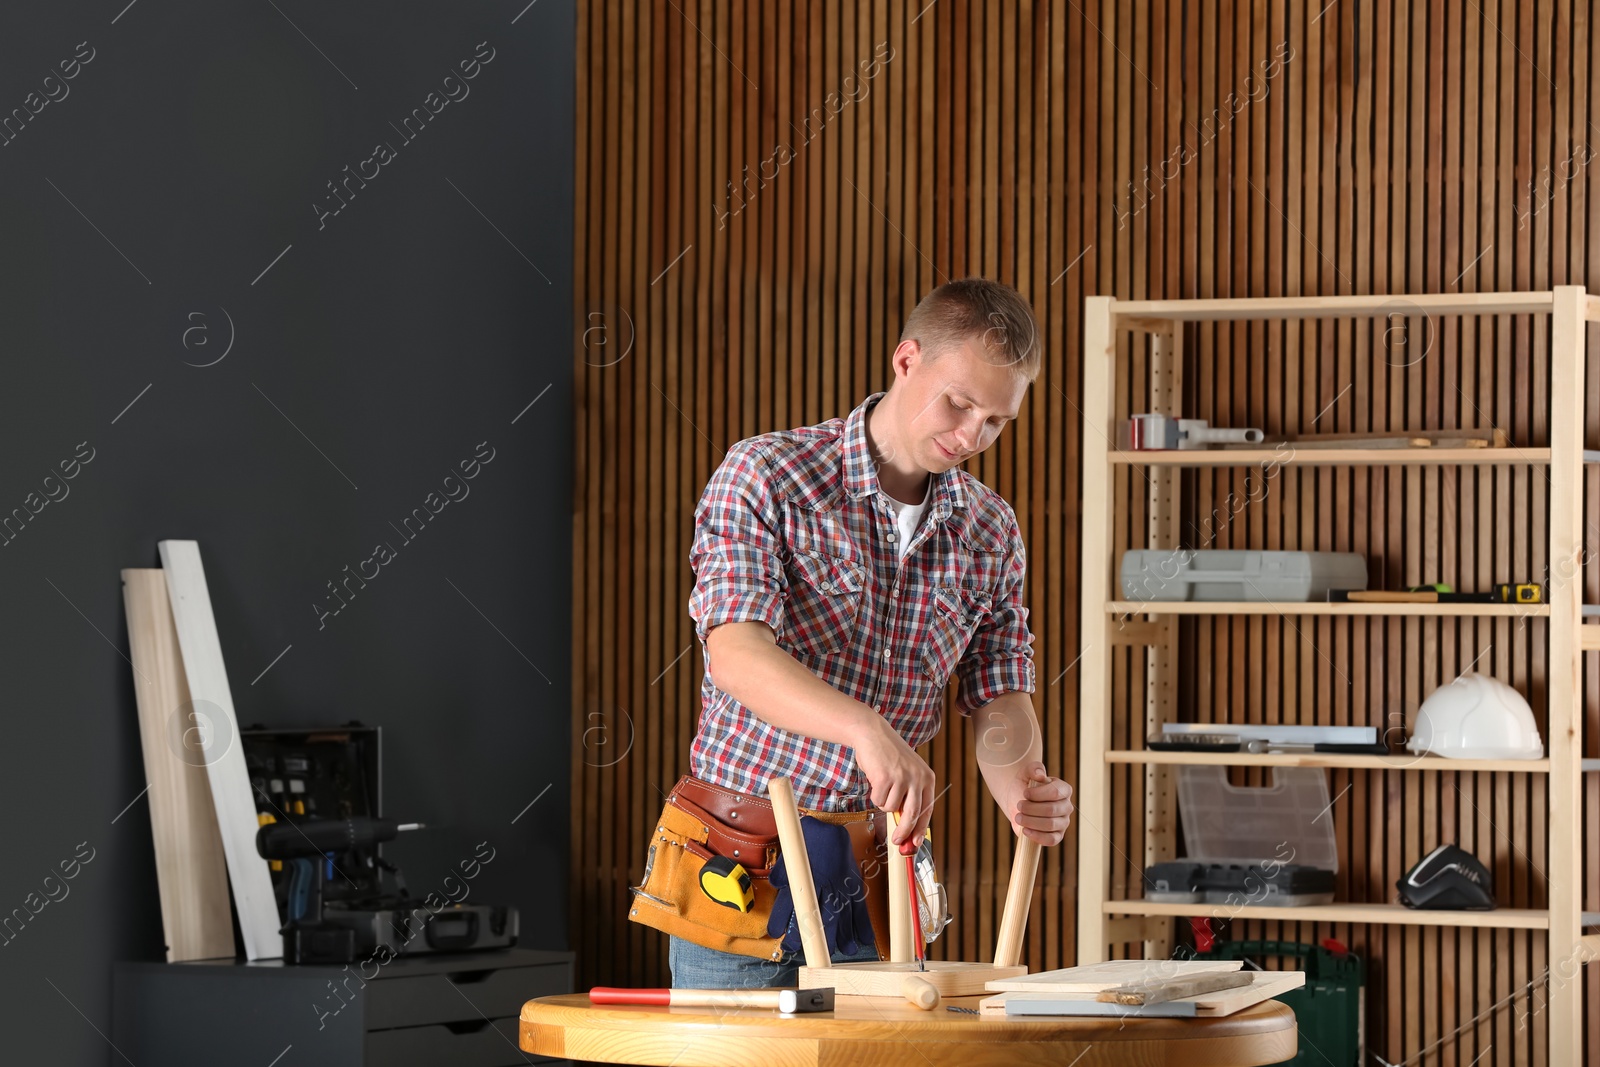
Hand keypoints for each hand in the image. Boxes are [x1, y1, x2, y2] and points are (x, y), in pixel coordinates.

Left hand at [766, 816, 874, 956]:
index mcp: (806, 875)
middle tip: (803, 950)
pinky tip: (863, 939)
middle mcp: (824, 884)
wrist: (832, 826)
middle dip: (811, 938)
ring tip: (838, 952)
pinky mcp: (854, 884)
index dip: (782, 920)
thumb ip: (783, 870)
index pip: (790, 903)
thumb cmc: (809, 838)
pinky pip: (860, 906)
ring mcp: (841, 885)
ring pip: (840, 916)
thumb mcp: (791, 852)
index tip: (776, 934)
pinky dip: (863, 924)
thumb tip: (776, 884)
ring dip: (840, 936)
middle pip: (817, 916)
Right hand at [850, 712, 935, 847]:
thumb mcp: (906, 773)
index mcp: (927, 777)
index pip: (928, 809)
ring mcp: (902, 777)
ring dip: (883, 801)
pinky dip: (874, 794)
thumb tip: (904, 827)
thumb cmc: (888, 755)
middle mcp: (918, 777)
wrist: (872, 733)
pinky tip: (875, 779)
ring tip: (882, 784)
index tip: (915, 843)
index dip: (921, 828)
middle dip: (903, 831)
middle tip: (896, 840)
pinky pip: (878, 800)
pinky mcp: (886, 778)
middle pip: (912, 815)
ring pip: (891, 808)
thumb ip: (909, 796)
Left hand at [992, 761, 1073, 845]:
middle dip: (1031, 809)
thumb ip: (1034, 768)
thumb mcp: (1026, 772)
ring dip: (1031, 821)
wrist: (1018, 801)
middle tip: (1019, 806)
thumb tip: (1040, 775)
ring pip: (1051, 825)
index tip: (1024, 793)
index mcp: (1063, 789)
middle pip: (1051, 810)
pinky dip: (1037, 836)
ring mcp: (1063, 822)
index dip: (1038, 794)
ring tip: (1018, 817)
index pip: (1055, 792)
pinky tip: (1025, 831)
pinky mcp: (1057, 835)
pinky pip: (1052, 840)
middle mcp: (1066, 806)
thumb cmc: (1024, 785)